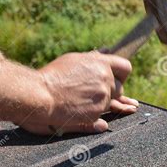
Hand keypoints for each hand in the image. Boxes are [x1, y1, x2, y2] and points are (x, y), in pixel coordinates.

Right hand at [16, 51, 137, 134]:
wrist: (41, 95)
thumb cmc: (54, 76)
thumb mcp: (74, 60)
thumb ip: (93, 58)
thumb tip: (107, 51)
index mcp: (101, 63)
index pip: (125, 67)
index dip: (121, 75)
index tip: (114, 79)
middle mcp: (105, 79)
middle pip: (119, 88)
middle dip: (110, 91)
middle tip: (91, 93)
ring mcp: (102, 97)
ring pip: (111, 103)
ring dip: (100, 103)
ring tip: (81, 100)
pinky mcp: (96, 113)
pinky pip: (102, 115)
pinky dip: (93, 113)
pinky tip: (79, 109)